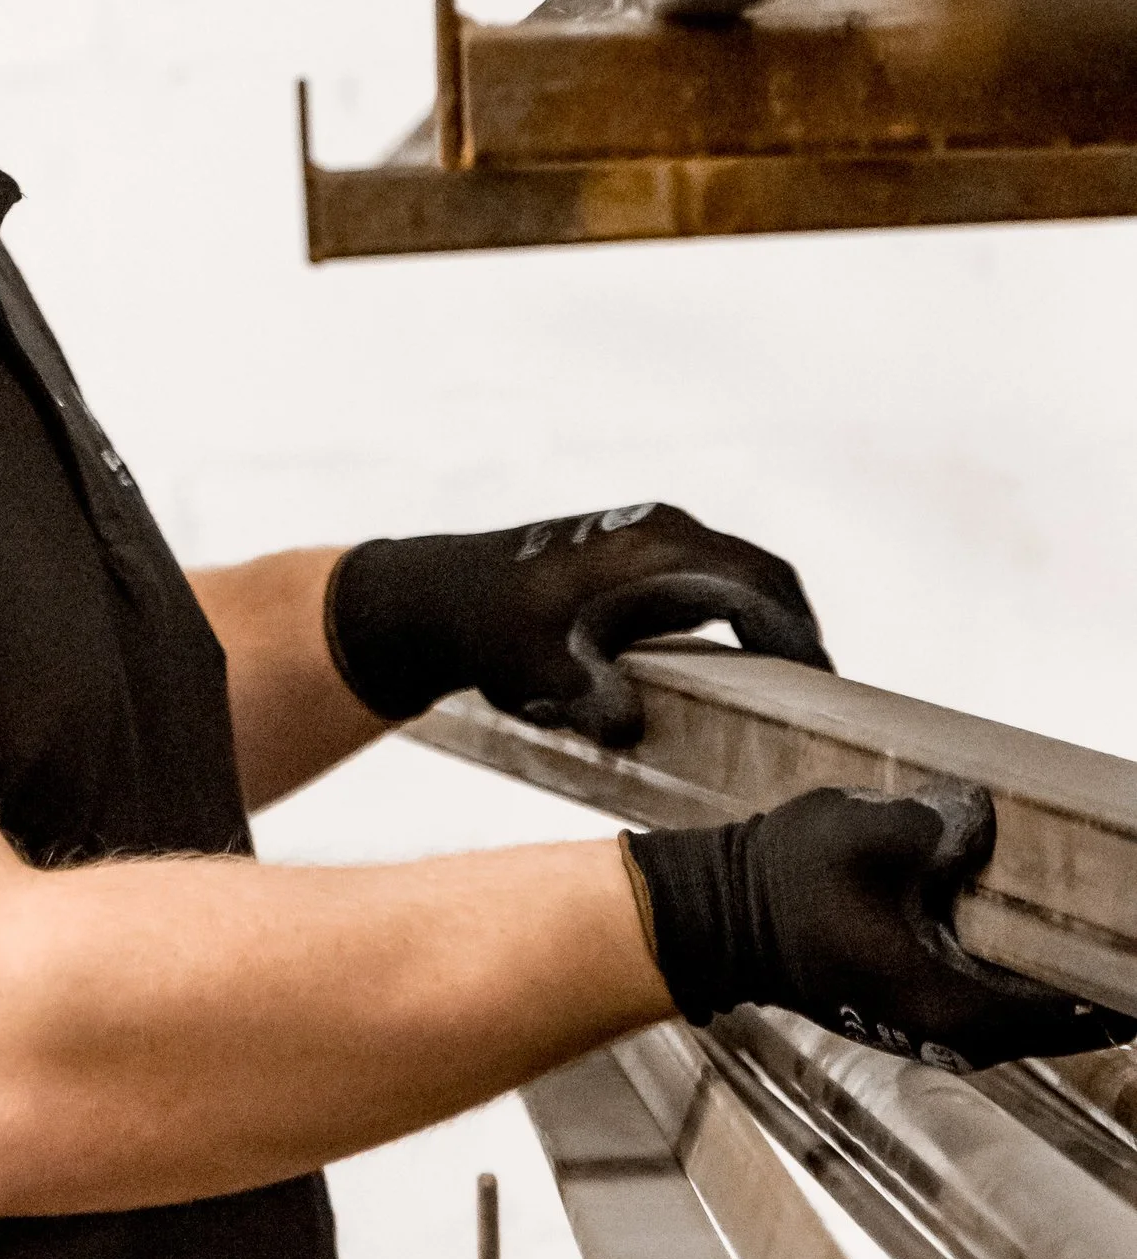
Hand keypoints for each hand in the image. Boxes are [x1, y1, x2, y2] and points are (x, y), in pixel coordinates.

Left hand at [324, 503, 829, 747]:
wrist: (432, 598)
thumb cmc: (483, 632)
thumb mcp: (535, 673)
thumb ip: (588, 700)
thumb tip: (631, 728)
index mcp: (653, 548)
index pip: (760, 583)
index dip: (802, 634)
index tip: (826, 684)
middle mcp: (661, 530)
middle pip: (761, 575)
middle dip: (797, 630)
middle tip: (822, 694)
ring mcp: (648, 537)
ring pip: (736, 576)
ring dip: (767, 622)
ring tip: (791, 688)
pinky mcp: (634, 554)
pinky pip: (706, 581)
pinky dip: (734, 617)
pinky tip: (737, 666)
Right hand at [630, 776, 1134, 1068]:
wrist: (714, 916)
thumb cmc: (783, 888)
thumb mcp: (873, 834)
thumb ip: (946, 823)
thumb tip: (986, 818)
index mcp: (958, 1004)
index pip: (1077, 1008)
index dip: (1124, 981)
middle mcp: (954, 1032)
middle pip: (1062, 1017)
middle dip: (1100, 976)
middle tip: (1126, 927)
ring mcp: (931, 1025)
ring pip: (1026, 1009)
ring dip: (1060, 974)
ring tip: (1094, 926)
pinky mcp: (911, 1006)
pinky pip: (992, 996)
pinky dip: (1020, 969)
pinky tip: (1029, 925)